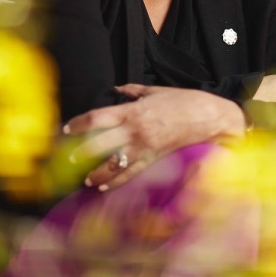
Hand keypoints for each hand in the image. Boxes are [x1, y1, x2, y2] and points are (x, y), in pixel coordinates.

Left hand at [63, 84, 244, 190]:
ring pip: (113, 164)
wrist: (208, 117)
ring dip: (96, 172)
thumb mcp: (156, 91)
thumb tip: (116, 90)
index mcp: (133, 111)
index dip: (79, 124)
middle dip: (81, 152)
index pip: (97, 118)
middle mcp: (135, 131)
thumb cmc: (184, 101)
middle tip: (68, 157)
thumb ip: (133, 91)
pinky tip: (103, 187)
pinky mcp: (154, 159)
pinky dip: (116, 182)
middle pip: (99, 144)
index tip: (67, 128)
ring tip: (84, 178)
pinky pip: (131, 174)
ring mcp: (144, 148)